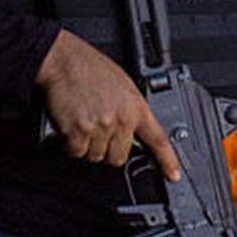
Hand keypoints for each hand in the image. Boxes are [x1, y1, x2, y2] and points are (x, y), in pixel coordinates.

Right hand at [35, 31, 180, 182]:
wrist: (64, 60)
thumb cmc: (90, 68)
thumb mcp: (123, 85)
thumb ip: (130, 108)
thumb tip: (132, 128)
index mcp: (136, 107)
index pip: (157, 139)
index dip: (167, 160)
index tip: (173, 175)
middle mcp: (120, 119)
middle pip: (119, 157)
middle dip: (108, 149)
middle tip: (98, 130)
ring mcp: (100, 126)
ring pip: (96, 156)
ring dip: (88, 146)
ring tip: (83, 122)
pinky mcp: (78, 131)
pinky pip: (77, 152)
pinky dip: (71, 145)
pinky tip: (71, 127)